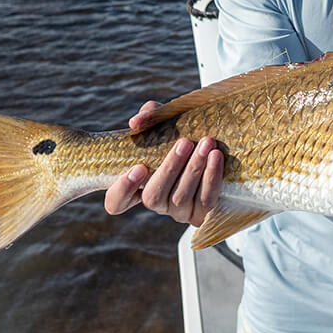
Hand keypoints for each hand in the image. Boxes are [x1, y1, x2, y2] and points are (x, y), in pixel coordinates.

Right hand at [103, 101, 223, 226]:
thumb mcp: (164, 122)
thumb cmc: (180, 133)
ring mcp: (177, 212)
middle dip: (170, 168)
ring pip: (181, 197)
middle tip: (185, 142)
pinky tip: (216, 157)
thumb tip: (137, 122)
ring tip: (206, 143)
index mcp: (136, 186)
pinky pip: (206, 200)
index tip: (139, 167)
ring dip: (195, 168)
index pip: (116, 202)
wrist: (211, 144)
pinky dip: (211, 177)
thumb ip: (149, 117)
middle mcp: (155, 202)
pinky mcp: (200, 215)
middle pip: (153, 196)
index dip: (122, 190)